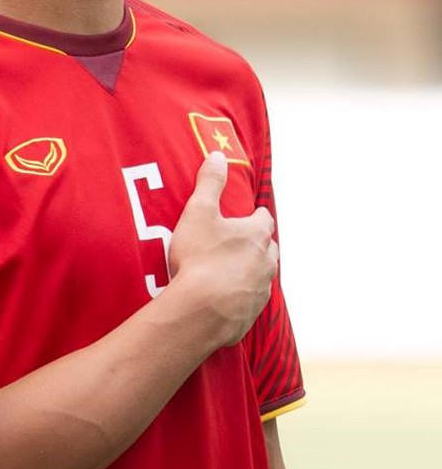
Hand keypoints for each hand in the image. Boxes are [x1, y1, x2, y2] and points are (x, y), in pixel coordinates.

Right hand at [168, 151, 278, 348]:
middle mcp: (265, 261)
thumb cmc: (200, 258)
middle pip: (268, 247)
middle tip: (239, 240)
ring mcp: (261, 289)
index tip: (249, 213)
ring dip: (253, 269)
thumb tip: (218, 155)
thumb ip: (210, 182)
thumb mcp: (199, 212)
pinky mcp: (251, 313)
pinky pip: (251, 299)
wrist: (201, 312)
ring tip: (234, 268)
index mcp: (256, 234)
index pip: (263, 218)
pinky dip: (243, 294)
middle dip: (257, 242)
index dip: (255, 215)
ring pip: (263, 274)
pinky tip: (227, 296)